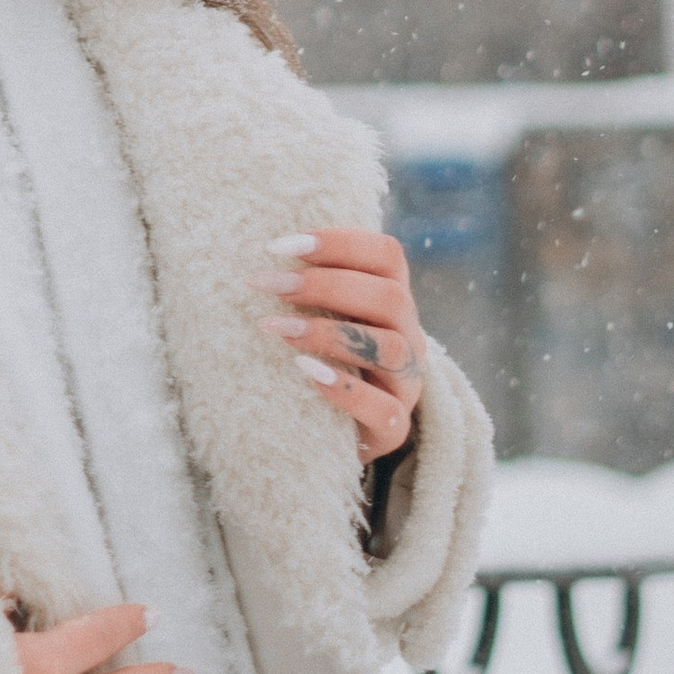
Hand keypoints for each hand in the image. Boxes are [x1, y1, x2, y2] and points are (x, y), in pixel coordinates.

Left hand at [259, 228, 425, 463]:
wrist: (337, 431)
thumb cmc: (324, 358)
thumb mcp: (325, 317)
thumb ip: (312, 288)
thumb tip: (263, 254)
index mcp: (395, 301)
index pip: (388, 255)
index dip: (339, 242)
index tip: (279, 245)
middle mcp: (410, 338)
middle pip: (391, 298)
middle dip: (324, 285)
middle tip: (268, 284)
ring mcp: (407, 385)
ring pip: (392, 349)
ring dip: (329, 333)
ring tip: (277, 328)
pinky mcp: (394, 429)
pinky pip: (387, 411)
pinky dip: (345, 390)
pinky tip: (306, 373)